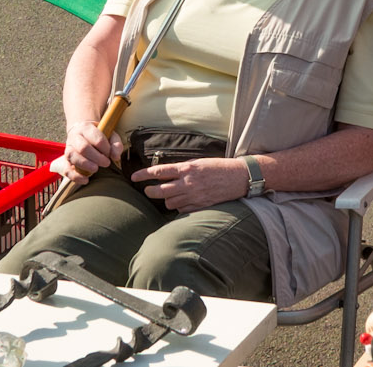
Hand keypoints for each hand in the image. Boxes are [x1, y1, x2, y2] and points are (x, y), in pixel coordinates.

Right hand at [55, 122, 120, 184]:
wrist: (81, 133)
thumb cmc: (98, 136)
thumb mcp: (110, 136)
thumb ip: (116, 144)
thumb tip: (115, 157)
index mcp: (86, 128)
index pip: (96, 138)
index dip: (105, 148)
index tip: (109, 153)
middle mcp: (75, 137)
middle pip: (83, 147)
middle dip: (97, 158)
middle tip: (106, 163)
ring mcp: (68, 148)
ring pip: (72, 157)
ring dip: (86, 165)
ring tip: (95, 169)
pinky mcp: (65, 160)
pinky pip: (66, 169)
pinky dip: (75, 176)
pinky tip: (86, 180)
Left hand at [132, 157, 246, 212]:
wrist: (239, 177)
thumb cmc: (219, 167)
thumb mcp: (199, 163)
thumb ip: (183, 169)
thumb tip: (167, 174)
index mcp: (187, 168)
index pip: (159, 171)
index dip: (143, 175)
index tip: (134, 177)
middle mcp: (188, 182)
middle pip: (160, 190)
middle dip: (150, 192)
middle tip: (147, 191)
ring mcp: (194, 196)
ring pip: (170, 202)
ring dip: (167, 199)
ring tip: (171, 195)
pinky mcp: (200, 206)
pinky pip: (182, 210)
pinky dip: (180, 207)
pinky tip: (184, 202)